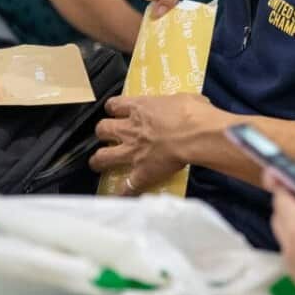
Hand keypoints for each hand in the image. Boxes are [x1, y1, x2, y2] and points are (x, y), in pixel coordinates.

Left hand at [89, 94, 218, 193]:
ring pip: (103, 157)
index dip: (113, 109)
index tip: (115, 112)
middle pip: (102, 129)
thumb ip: (171, 104)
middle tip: (106, 136)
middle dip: (102, 132)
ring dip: (98, 160)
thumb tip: (179, 105)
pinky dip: (123, 192)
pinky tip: (120, 196)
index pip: (114, 105)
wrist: (196, 134)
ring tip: (98, 163)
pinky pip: (127, 186)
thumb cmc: (193, 113)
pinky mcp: (141, 172)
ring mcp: (132, 152)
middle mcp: (130, 129)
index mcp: (140, 108)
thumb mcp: (180, 98)